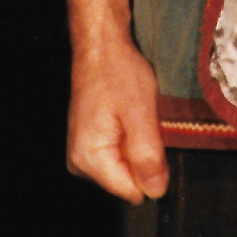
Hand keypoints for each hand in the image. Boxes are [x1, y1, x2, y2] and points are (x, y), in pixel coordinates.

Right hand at [52, 0, 168, 204]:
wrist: (101, 44)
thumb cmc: (118, 72)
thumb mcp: (141, 114)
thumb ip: (148, 157)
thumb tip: (156, 191)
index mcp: (88, 159)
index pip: (132, 192)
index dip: (151, 169)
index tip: (150, 137)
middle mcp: (80, 162)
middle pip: (129, 181)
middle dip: (144, 156)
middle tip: (142, 122)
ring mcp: (83, 153)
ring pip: (127, 167)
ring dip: (139, 145)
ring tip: (135, 116)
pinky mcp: (90, 142)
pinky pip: (121, 153)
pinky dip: (132, 137)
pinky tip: (129, 115)